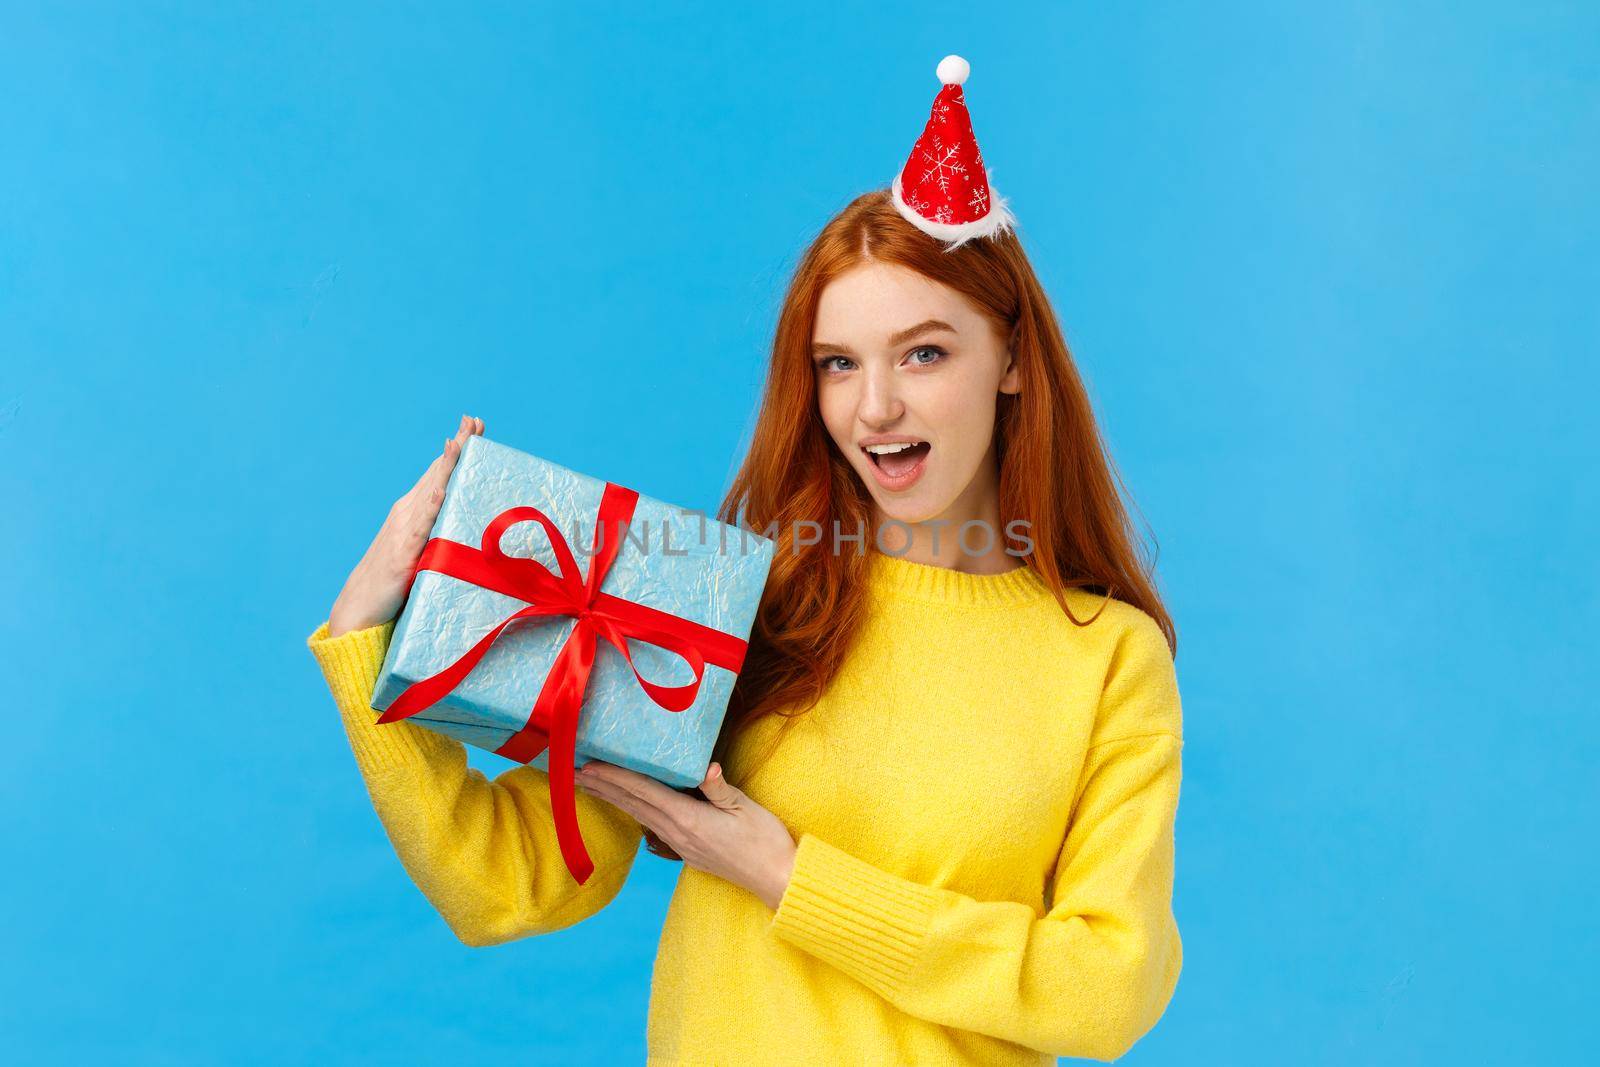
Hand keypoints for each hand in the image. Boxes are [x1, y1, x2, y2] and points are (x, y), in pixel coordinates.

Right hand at [328, 413, 484, 636]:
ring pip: (429, 493)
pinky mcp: (401, 555)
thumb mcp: (423, 551)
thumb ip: (440, 533)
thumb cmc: (393, 583)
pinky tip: (440, 491)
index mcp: (413, 512)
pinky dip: (429, 507)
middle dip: (457, 447)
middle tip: (474, 420)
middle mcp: (406, 514)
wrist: (360, 609)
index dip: (457, 450)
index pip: (440, 474)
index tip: (475, 425)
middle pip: (437, 474)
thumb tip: (466, 524)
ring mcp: (403, 531)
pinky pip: (419, 528)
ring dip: (445, 467)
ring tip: (459, 442)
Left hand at [576, 760, 797, 910]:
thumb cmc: (766, 841)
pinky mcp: (688, 850)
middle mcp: (679, 833)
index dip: (616, 777)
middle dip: (603, 787)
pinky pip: (653, 825)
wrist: (776, 879)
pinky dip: (634, 810)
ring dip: (614, 798)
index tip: (591, 765)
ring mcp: (681, 844)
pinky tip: (629, 805)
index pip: (645, 792)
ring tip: (591, 785)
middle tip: (574, 771)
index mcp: (690, 820)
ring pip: (640, 816)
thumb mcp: (746, 808)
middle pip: (633, 805)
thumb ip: (721, 788)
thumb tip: (706, 766)